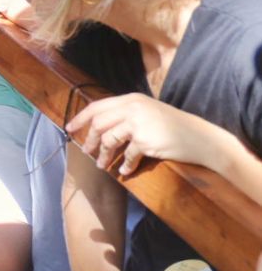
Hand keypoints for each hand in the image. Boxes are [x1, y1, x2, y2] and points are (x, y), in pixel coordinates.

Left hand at [66, 93, 218, 174]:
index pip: (97, 106)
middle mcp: (132, 108)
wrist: (201, 138)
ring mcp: (138, 124)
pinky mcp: (145, 141)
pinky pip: (127, 156)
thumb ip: (126, 113)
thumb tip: (100, 124)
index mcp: (130, 99)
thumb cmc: (174, 126)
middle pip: (98, 124)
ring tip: (102, 165)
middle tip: (87, 151)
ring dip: (103, 156)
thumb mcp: (148, 111)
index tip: (69, 128)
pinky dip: (125, 166)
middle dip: (89, 140)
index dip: (80, 117)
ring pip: (108, 141)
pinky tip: (125, 172)